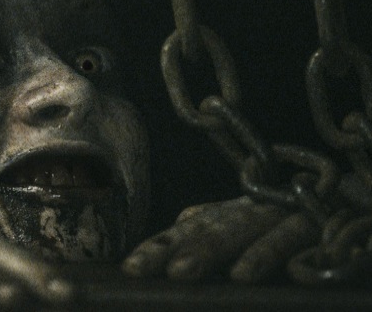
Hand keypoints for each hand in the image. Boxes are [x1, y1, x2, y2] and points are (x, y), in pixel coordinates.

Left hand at [122, 196, 318, 281]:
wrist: (339, 197)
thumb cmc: (281, 224)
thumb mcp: (239, 229)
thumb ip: (203, 236)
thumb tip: (162, 253)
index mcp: (226, 216)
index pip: (184, 230)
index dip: (157, 246)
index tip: (130, 267)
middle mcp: (248, 211)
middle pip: (205, 228)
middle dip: (172, 248)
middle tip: (142, 267)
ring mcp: (280, 214)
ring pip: (241, 230)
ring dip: (211, 251)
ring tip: (182, 271)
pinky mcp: (314, 222)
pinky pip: (290, 237)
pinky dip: (268, 253)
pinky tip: (246, 273)